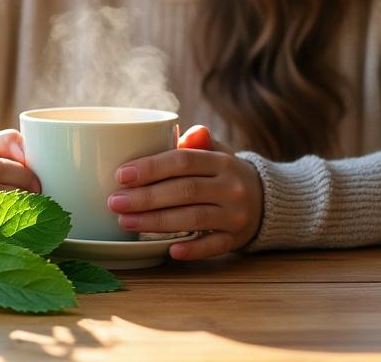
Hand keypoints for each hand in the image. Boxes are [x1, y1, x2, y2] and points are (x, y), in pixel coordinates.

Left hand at [106, 124, 262, 259]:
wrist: (266, 201)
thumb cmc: (224, 174)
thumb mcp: (217, 153)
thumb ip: (197, 142)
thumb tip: (183, 131)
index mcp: (222, 161)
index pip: (183, 161)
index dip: (150, 168)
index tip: (120, 175)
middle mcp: (231, 187)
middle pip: (184, 191)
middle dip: (145, 197)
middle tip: (114, 202)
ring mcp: (235, 215)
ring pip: (194, 218)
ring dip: (157, 222)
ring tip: (125, 222)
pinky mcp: (236, 239)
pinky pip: (214, 246)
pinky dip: (193, 249)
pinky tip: (169, 250)